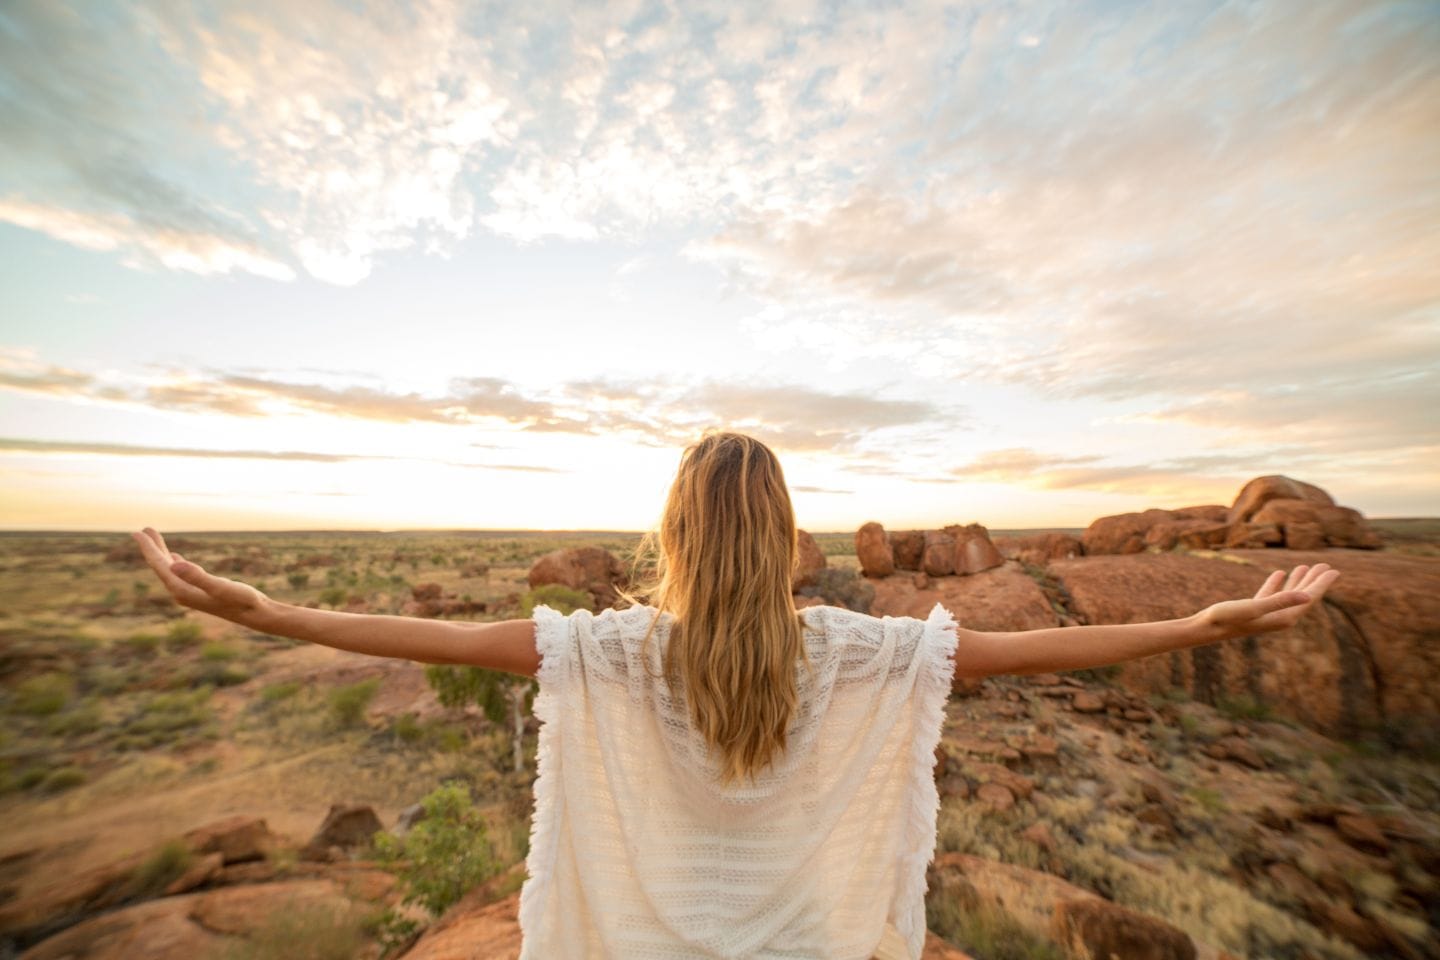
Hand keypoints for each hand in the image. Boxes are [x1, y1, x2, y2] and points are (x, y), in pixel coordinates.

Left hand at [131, 528, 269, 626]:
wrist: (257, 615)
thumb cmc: (242, 601)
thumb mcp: (220, 586)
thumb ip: (197, 576)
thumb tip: (174, 565)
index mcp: (182, 590)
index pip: (160, 566)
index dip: (149, 548)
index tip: (138, 533)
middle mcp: (182, 592)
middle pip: (162, 567)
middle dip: (153, 548)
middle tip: (143, 530)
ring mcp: (191, 592)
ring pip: (170, 569)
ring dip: (163, 553)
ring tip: (155, 539)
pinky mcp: (201, 591)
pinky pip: (181, 574)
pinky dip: (175, 563)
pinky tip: (175, 558)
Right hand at [1192, 563, 1339, 642]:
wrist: (1205, 629)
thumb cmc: (1228, 618)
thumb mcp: (1254, 607)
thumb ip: (1281, 601)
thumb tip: (1308, 596)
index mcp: (1283, 618)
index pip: (1308, 598)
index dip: (1321, 584)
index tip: (1333, 571)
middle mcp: (1279, 617)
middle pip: (1302, 596)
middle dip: (1314, 581)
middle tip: (1326, 566)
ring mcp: (1266, 614)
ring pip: (1288, 595)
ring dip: (1297, 581)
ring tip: (1306, 566)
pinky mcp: (1254, 610)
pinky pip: (1271, 595)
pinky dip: (1277, 584)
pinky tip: (1279, 574)